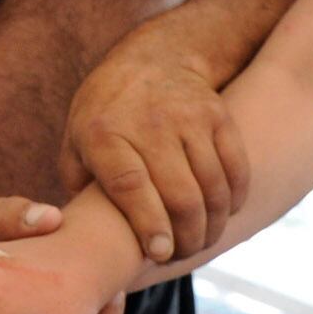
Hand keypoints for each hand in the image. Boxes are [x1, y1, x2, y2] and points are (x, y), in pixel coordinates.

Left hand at [59, 49, 248, 264]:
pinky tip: (222, 214)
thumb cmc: (106, 116)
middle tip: (181, 255)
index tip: (159, 253)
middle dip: (186, 239)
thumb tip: (83, 240)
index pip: (132, 185)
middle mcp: (149, 123)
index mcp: (104, 135)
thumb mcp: (76, 142)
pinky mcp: (218, 116)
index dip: (149, 224)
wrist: (153, 58)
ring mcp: (188, 117)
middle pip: (180, 195)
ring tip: (201, 241)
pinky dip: (234, 201)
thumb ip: (79, 188)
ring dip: (212, 226)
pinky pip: (236, 169)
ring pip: (212, 188)